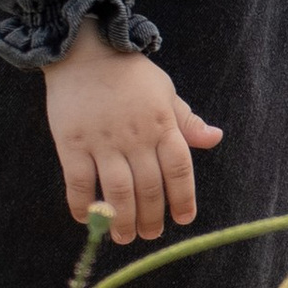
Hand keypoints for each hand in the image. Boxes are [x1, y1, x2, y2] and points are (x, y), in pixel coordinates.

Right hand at [42, 37, 221, 241]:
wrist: (84, 50)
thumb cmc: (129, 73)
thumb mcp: (165, 91)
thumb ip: (187, 120)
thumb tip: (215, 139)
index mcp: (162, 124)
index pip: (180, 170)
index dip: (183, 198)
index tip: (183, 219)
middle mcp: (136, 136)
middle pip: (150, 187)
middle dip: (152, 217)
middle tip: (150, 234)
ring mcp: (103, 141)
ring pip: (118, 191)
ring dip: (123, 219)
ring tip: (125, 237)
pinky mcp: (72, 142)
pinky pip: (79, 181)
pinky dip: (83, 205)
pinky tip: (88, 219)